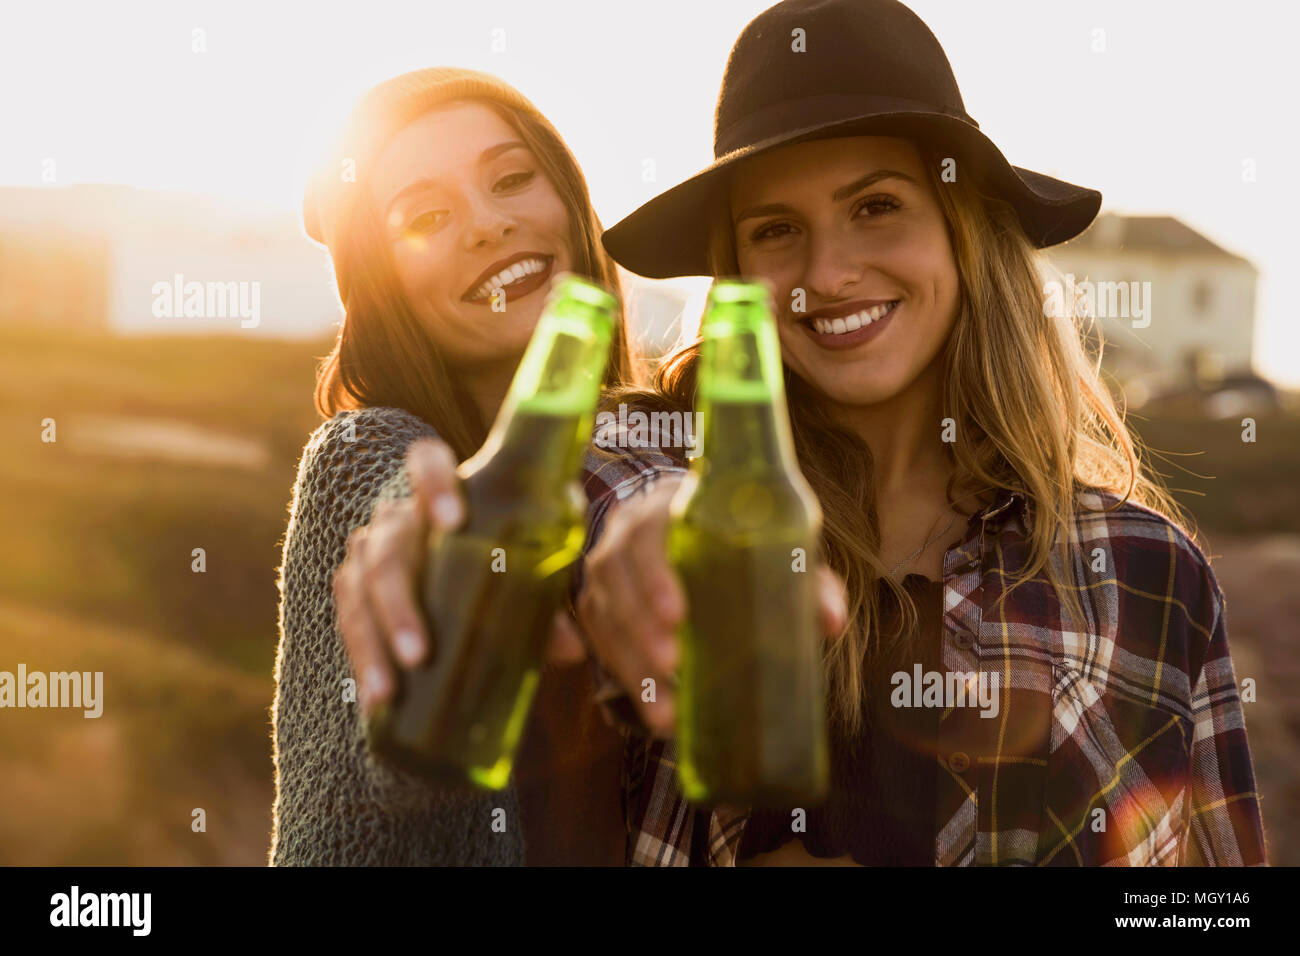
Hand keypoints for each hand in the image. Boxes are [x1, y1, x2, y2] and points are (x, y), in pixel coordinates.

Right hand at [332, 438, 586, 715]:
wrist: (469, 570)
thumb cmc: (506, 561)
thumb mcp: (530, 572)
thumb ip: (548, 600)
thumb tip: (571, 648)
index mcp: (444, 493)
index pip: (426, 461)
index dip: (433, 482)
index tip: (454, 520)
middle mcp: (399, 519)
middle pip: (386, 548)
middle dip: (397, 603)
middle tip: (419, 653)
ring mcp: (371, 554)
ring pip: (358, 588)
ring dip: (372, 641)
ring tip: (390, 689)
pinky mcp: (356, 592)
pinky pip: (348, 619)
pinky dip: (361, 658)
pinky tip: (375, 698)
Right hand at [575, 476, 847, 738]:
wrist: (683, 528)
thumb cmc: (735, 539)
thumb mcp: (770, 547)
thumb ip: (803, 578)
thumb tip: (832, 621)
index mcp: (668, 507)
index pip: (648, 530)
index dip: (654, 572)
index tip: (677, 615)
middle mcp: (625, 532)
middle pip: (615, 574)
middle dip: (639, 625)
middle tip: (672, 664)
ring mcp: (605, 569)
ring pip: (600, 612)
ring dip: (630, 663)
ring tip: (667, 709)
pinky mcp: (595, 604)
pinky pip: (595, 639)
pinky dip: (623, 677)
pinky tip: (655, 712)